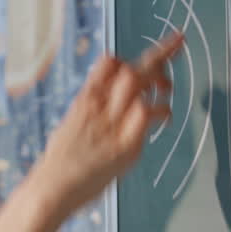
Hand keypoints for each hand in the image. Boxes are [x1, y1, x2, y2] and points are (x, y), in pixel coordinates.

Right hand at [26, 32, 183, 219]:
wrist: (51, 188)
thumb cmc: (60, 164)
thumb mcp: (71, 126)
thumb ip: (93, 113)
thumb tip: (109, 108)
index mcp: (86, 99)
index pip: (112, 62)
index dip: (138, 55)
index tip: (162, 49)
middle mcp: (98, 106)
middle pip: (133, 67)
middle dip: (162, 52)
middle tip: (179, 43)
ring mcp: (111, 124)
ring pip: (138, 82)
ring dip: (160, 81)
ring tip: (167, 89)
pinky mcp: (123, 144)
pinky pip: (147, 113)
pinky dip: (162, 111)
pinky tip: (165, 118)